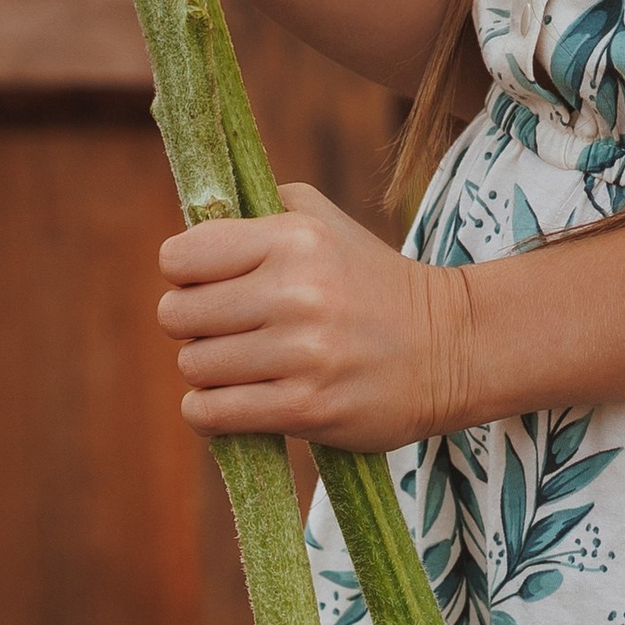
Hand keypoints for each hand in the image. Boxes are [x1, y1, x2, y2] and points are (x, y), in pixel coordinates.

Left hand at [157, 183, 477, 453]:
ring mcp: (302, 353)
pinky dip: (209, 411)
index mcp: (293, 237)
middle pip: (177, 315)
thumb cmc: (369, 279)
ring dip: (206, 369)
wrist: (447, 346)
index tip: (205, 280)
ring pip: (193, 366)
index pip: (182, 256)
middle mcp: (295, 291)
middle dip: (190, 323)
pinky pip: (212, 414)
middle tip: (223, 326)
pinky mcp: (306, 407)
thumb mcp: (321, 221)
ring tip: (240, 361)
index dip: (183, 271)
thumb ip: (257, 210)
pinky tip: (233, 399)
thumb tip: (187, 230)